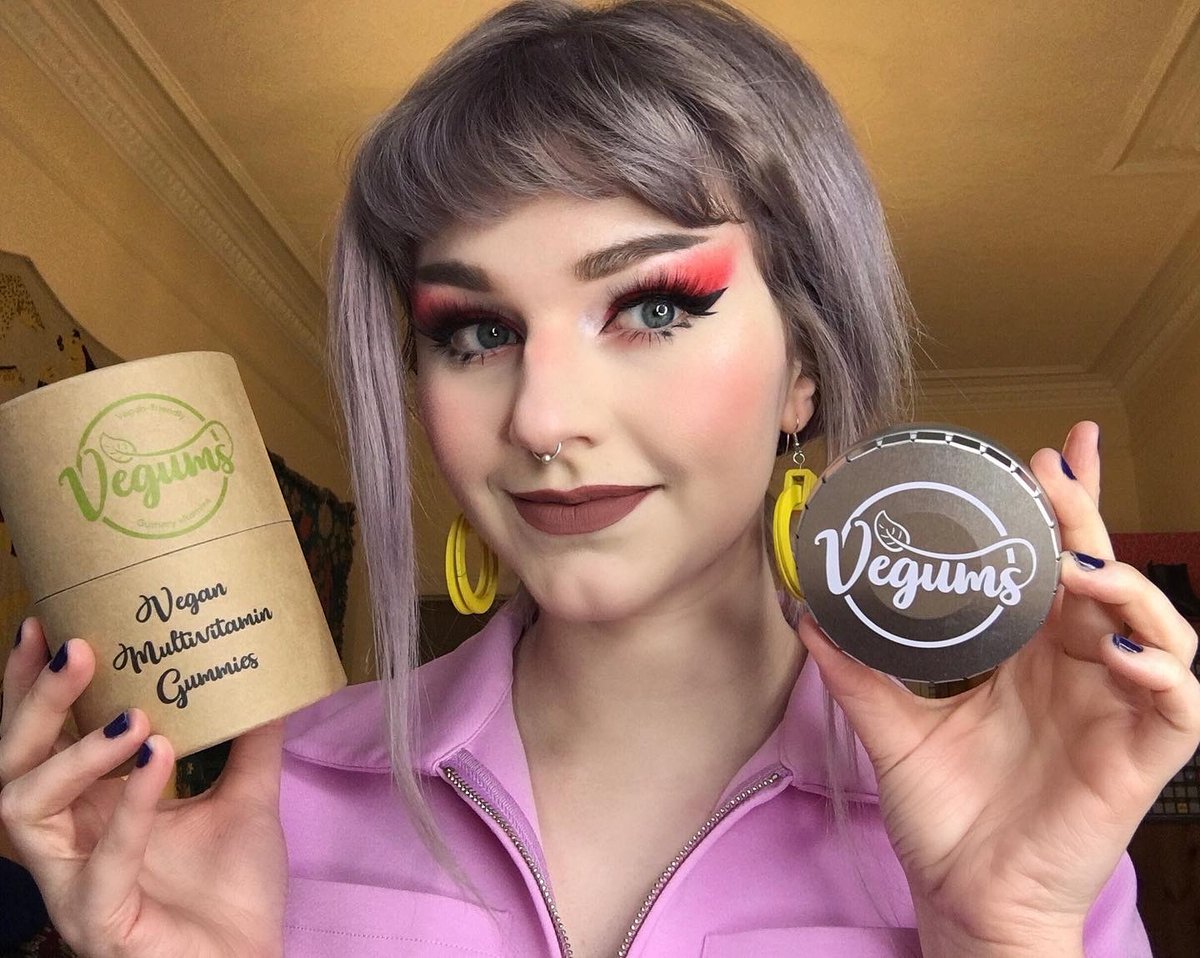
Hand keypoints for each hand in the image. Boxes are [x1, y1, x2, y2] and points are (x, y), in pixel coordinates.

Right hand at [0, 618, 286, 957]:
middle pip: (13, 764)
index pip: (40, 737)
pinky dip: (130, 810)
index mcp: (89, 807)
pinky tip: (161, 760)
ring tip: (136, 716)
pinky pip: (99, 866)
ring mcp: (73, 885)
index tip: (44, 621)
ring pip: (25, 810)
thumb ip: (250, 740)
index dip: (29, 685)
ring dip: (76, 755)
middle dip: (36, 703)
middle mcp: (67, 840)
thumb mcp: (246, 795)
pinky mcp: (98, 923)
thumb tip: (271, 674)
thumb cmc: (232, 890)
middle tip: (78, 647)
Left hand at [796, 420, 1199, 954]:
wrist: (965, 896)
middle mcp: (1078, 670)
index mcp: (1029, 654)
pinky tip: (1124, 651)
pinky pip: (1177, 705)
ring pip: (1156, 627)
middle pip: (1101, 575)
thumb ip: (856, 670)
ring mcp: (1113, 710)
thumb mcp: (893, 729)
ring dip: (1126, 586)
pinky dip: (1163, 671)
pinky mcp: (1138, 758)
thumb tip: (807, 611)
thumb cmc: (944, 815)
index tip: (1042, 456)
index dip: (1058, 511)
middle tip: (1059, 465)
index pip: (1052, 567)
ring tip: (1081, 567)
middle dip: (1086, 516)